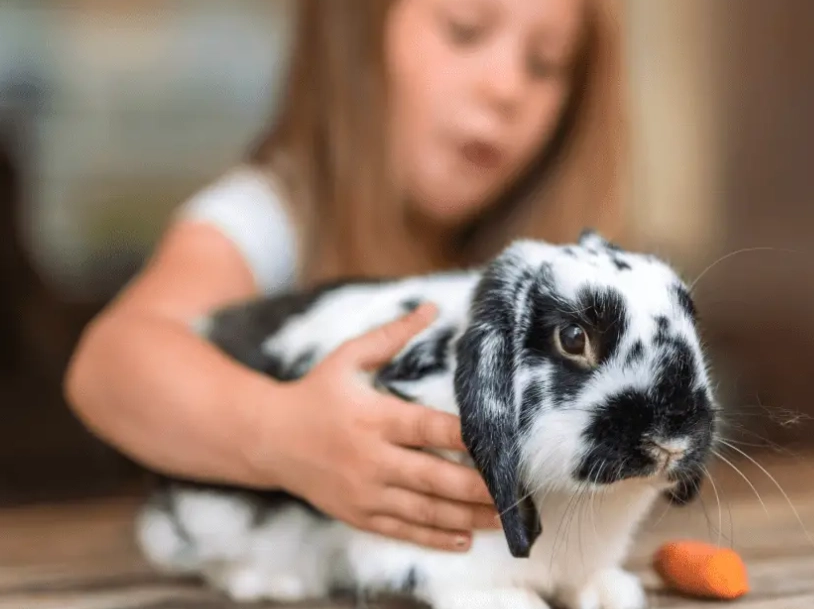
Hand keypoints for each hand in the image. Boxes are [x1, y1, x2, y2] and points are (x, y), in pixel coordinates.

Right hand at [252, 303, 500, 551]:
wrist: (266, 439)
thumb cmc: (315, 393)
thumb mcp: (347, 358)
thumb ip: (392, 335)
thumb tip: (431, 306)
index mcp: (374, 417)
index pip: (429, 429)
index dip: (466, 438)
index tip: (501, 443)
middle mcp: (370, 458)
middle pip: (434, 477)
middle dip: (477, 487)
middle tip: (515, 492)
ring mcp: (364, 491)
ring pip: (424, 511)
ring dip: (466, 517)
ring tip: (502, 520)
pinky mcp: (357, 514)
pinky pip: (402, 531)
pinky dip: (434, 538)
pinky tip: (464, 539)